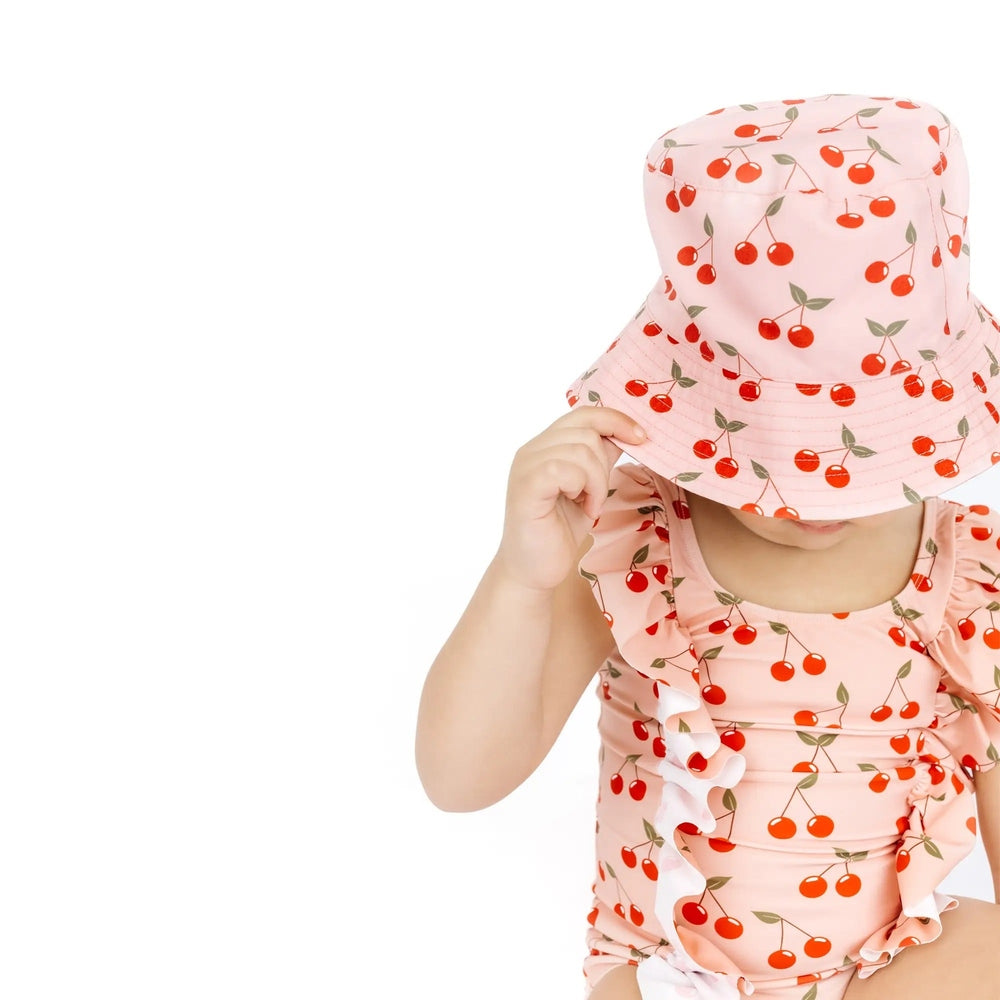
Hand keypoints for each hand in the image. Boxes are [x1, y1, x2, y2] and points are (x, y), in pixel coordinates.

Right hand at [495, 406, 646, 591]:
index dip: (616, 420)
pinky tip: (581, 509)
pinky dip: (584, 490)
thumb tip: (627, 431)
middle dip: (604, 466)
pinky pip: (566, 470)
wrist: (534, 570)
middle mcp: (531, 449)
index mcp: (545, 445)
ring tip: (588, 505)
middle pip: (587, 430)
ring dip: (596, 483)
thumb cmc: (559, 530)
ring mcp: (526, 466)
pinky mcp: (526, 487)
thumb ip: (600, 457)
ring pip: (581, 450)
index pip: (584, 413)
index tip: (641, 438)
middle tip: (596, 496)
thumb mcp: (589, 487)